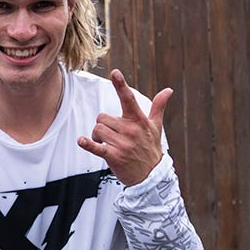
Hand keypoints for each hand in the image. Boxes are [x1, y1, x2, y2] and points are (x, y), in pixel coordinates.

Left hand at [77, 69, 169, 185]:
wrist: (151, 176)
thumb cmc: (151, 148)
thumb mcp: (156, 127)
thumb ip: (158, 106)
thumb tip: (168, 89)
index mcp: (139, 120)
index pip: (129, 99)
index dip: (121, 85)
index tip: (115, 72)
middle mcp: (130, 130)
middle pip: (102, 117)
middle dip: (103, 126)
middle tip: (112, 136)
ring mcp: (122, 143)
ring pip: (97, 130)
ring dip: (98, 137)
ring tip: (108, 145)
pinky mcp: (114, 156)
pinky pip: (97, 147)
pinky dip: (88, 144)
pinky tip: (81, 141)